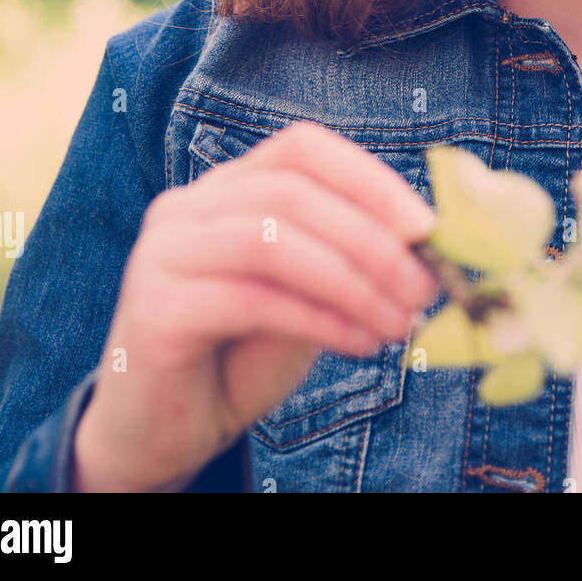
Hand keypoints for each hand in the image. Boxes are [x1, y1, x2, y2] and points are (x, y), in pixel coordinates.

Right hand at [72, 121, 439, 491]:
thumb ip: (347, 257)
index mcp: (228, 187)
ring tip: (398, 322)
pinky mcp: (154, 310)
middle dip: (371, 239)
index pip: (302, 148)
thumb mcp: (308, 294)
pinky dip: (319, 319)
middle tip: (423, 288)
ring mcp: (162, 253)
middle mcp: (187, 206)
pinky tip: (359, 343)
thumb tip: (425, 240)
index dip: (369, 179)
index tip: (427, 227)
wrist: (163, 431)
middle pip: (291, 192)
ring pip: (271, 240)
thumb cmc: (243, 354)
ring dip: (351, 281)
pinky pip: (251, 300)